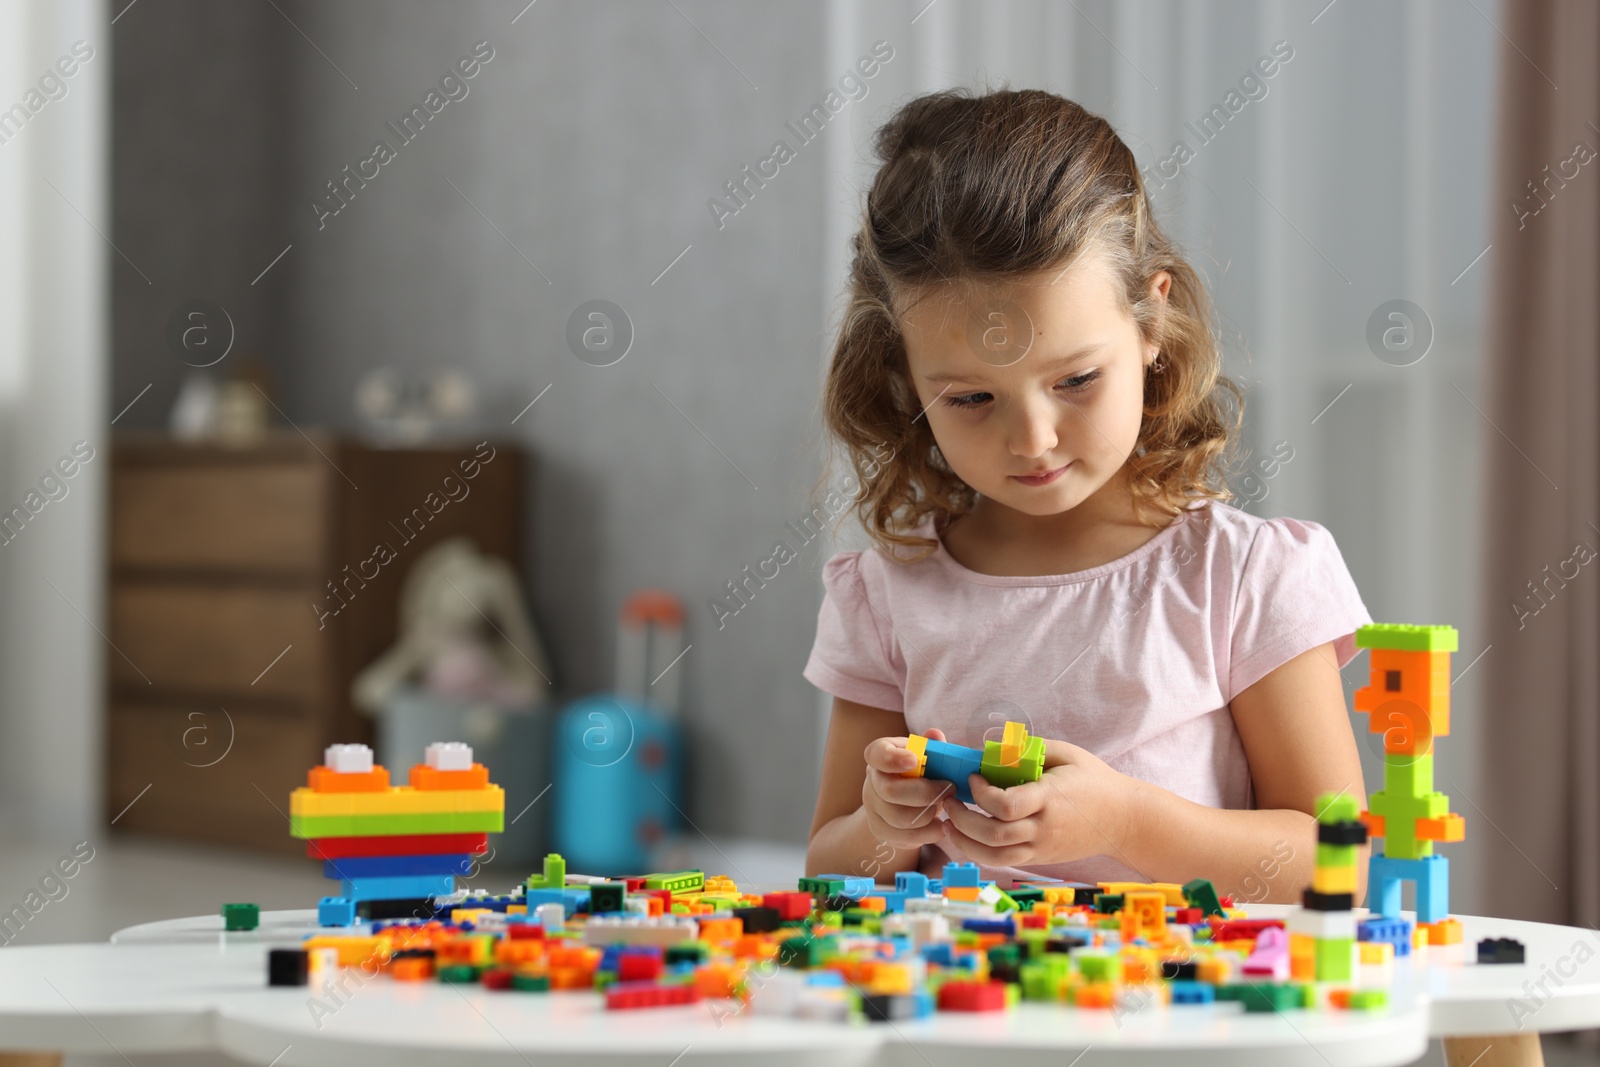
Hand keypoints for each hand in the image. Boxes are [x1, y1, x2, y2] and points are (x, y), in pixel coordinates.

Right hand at [861, 729, 955, 852]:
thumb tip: (935, 735)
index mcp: (881, 755)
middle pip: (891, 792)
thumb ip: (932, 747)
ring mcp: (874, 808)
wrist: (904, 802)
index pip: (877, 754)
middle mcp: (872, 781)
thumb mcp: (926, 755)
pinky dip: (928, 833)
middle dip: (927, 793)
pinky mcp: (881, 830)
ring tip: (945, 808)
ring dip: (930, 814)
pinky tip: (940, 826)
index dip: (892, 758)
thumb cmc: (920, 772)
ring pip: (900, 818)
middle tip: (950, 789)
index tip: (914, 760)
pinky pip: (905, 837)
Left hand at [939, 737, 1145, 867]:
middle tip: (948, 800)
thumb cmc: (1094, 780)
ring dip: (965, 842)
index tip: (973, 777)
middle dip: (962, 819)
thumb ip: (1028, 750)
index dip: (982, 793)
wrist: (1124, 820)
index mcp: (1050, 799)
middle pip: (994, 835)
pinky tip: (966, 837)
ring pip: (994, 857)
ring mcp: (1042, 848)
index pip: (1007, 806)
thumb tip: (989, 748)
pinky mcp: (1040, 859)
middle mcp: (1044, 828)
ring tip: (949, 823)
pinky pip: (1003, 862)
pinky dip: (979, 852)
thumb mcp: (1067, 753)